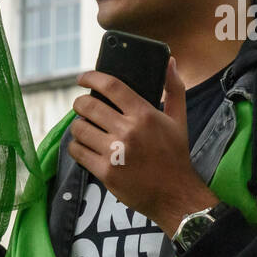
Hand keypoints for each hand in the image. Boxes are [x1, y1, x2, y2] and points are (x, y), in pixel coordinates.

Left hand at [68, 58, 217, 236]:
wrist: (175, 194)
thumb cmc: (176, 155)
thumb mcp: (179, 119)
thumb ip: (173, 88)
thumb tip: (169, 61)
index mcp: (145, 114)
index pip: (111, 86)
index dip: (91, 77)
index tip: (83, 78)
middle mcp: (128, 131)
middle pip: (88, 106)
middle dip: (79, 103)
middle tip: (82, 106)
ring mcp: (114, 152)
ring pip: (79, 129)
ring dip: (78, 126)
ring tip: (85, 128)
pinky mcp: (105, 172)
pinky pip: (77, 151)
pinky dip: (76, 147)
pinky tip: (84, 146)